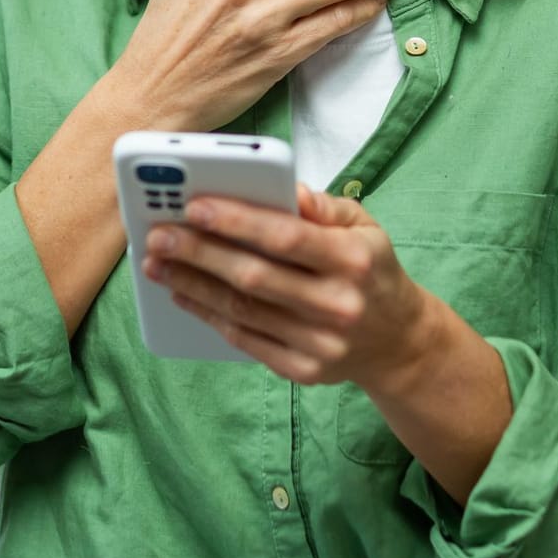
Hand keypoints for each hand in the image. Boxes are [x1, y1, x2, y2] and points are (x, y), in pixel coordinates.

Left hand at [140, 182, 442, 392]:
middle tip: (158, 235)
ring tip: (157, 263)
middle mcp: (338, 303)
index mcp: (354, 259)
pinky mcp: (304, 370)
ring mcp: (321, 342)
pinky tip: (183, 294)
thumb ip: (323, 205)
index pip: (286, 237)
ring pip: (243, 310)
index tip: (193, 205)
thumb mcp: (363, 226)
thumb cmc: (370, 269)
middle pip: (255, 276)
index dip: (237, 221)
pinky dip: (209, 315)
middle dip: (199, 253)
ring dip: (192, 285)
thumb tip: (284, 187)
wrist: (399, 340)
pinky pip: (245, 341)